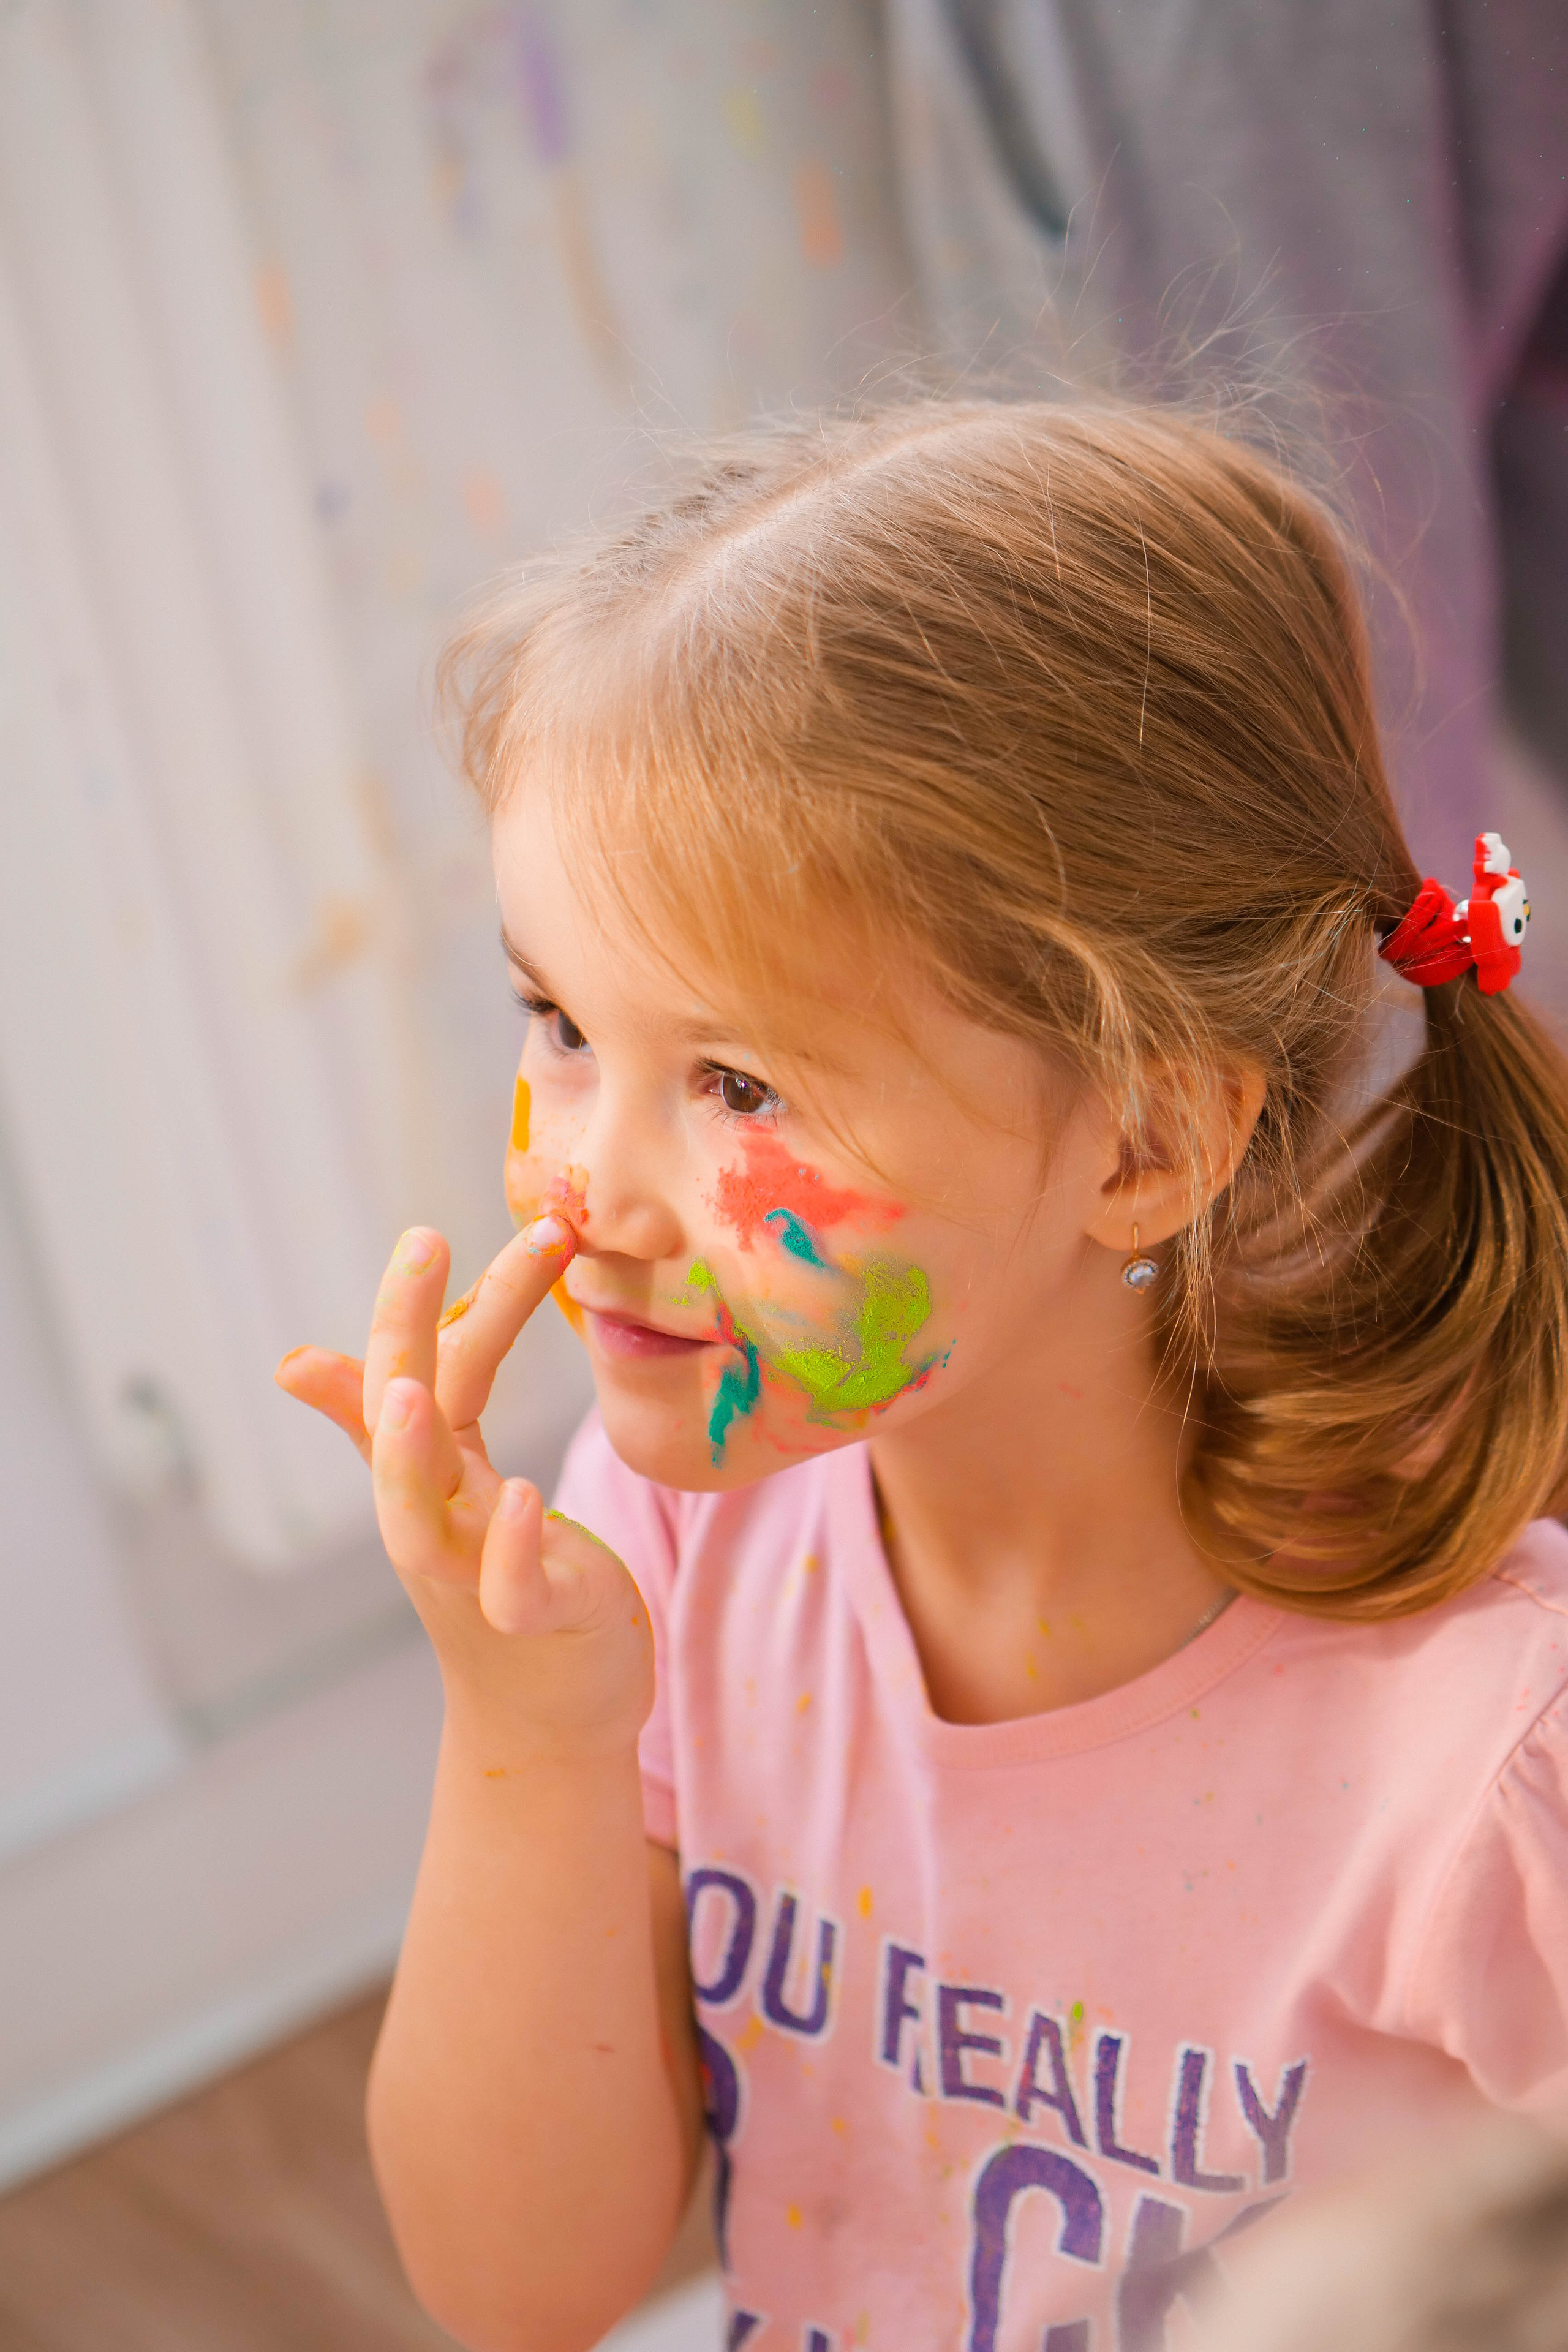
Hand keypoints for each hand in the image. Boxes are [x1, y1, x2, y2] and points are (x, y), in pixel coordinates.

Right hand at [276, 1221, 652, 1750]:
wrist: (554, 1718)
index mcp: (429, 1477)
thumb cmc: (508, 1588)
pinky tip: (525, 1494)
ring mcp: (476, 1576)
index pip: (416, 1374)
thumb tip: (293, 1360)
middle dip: (404, 1334)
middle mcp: (437, 1519)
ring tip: (412, 1386)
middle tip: (423, 1243)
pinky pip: (510, 1588)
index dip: (416, 1306)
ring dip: (409, 1454)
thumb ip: (389, 1425)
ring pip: (419, 1518)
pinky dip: (512, 1544)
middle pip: (401, 1423)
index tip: (427, 1231)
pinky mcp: (537, 1623)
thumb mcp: (452, 1496)